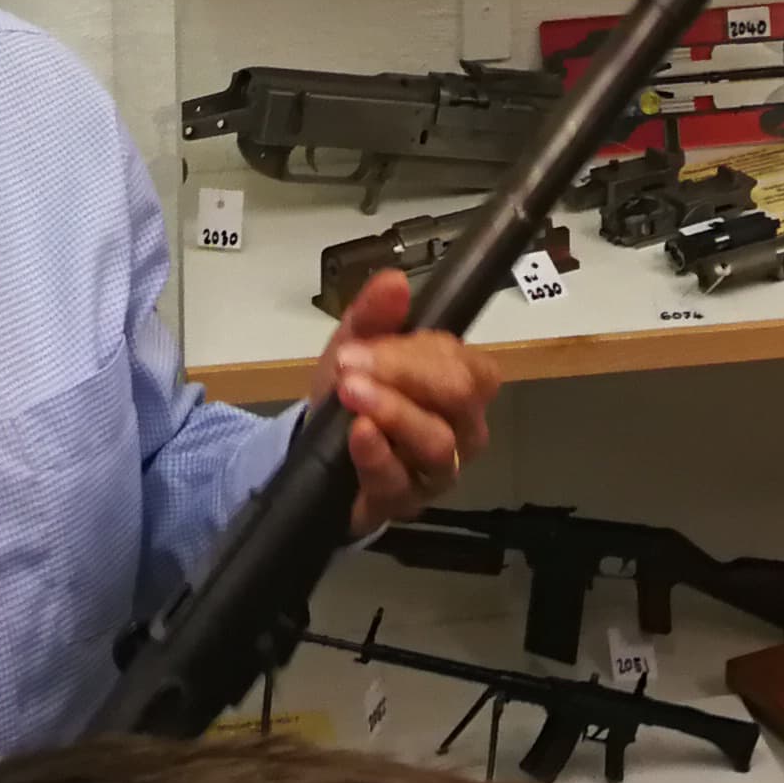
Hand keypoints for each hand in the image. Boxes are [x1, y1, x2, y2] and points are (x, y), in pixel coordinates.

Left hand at [311, 267, 500, 535]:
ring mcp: (438, 469)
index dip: (420, 353)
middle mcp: (462, 428)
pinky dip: (377, 454)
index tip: (363, 344)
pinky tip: (357, 434)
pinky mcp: (406, 501)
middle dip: (405, 375)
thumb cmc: (354, 387)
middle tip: (352, 366)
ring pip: (437, 442)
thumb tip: (394, 281)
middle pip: (459, 397)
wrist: (316, 447)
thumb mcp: (356, 343)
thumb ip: (375, 312)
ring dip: (392, 411)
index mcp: (459, 382)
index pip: (467, 365)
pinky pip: (400, 482)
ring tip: (351, 394)